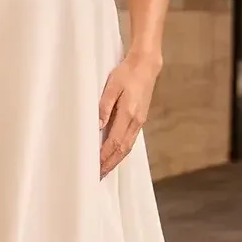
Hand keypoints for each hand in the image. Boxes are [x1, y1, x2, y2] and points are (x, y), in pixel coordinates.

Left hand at [99, 49, 160, 177]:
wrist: (146, 66)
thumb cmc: (127, 73)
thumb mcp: (112, 86)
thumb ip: (104, 106)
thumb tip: (98, 126)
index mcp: (128, 114)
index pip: (115, 141)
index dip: (105, 156)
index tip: (95, 166)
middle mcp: (136, 121)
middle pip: (122, 149)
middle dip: (110, 163)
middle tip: (98, 176)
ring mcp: (140, 122)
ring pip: (128, 147)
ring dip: (116, 160)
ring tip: (105, 170)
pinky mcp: (140, 119)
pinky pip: (130, 140)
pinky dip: (122, 151)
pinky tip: (115, 155)